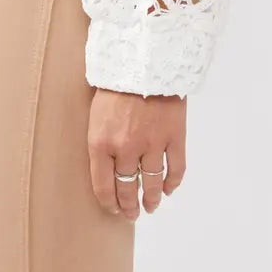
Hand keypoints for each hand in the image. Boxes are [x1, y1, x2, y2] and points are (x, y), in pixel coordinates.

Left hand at [87, 88, 186, 219]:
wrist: (144, 57)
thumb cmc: (115, 83)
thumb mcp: (96, 113)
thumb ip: (100, 141)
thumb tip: (106, 169)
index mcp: (101, 142)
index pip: (103, 186)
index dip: (109, 203)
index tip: (114, 209)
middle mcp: (126, 148)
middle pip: (128, 189)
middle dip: (130, 206)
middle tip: (132, 214)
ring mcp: (152, 143)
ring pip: (152, 184)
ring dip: (152, 200)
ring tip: (151, 206)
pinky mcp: (174, 136)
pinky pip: (176, 169)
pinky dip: (173, 183)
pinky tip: (169, 188)